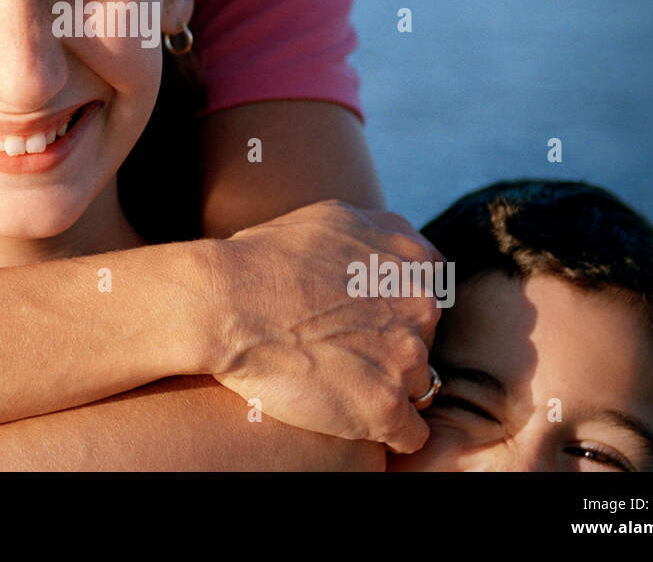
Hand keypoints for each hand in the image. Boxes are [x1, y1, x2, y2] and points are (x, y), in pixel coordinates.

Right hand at [208, 200, 442, 452]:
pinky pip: (410, 434)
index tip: (359, 320)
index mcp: (410, 260)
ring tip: (335, 384)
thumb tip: (396, 244)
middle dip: (389, 349)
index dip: (391, 312)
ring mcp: (405, 355)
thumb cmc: (261, 260)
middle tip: (339, 352)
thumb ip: (378, 234)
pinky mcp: (386, 404)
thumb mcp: (332, 218)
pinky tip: (350, 418)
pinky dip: (386, 432)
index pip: (427, 297)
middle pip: (422, 342)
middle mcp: (419, 304)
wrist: (225, 302)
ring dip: (384, 389)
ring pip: (415, 386)